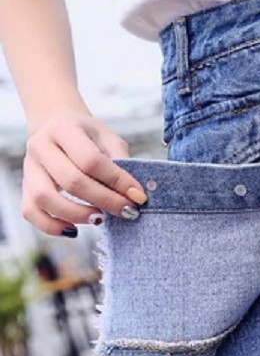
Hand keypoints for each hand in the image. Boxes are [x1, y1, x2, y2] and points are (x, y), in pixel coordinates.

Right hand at [21, 109, 148, 237]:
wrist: (55, 125)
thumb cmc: (87, 135)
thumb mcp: (107, 137)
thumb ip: (120, 159)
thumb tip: (133, 192)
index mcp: (64, 129)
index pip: (91, 160)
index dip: (117, 181)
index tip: (138, 196)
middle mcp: (41, 146)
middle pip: (71, 181)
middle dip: (105, 201)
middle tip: (127, 211)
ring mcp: (29, 168)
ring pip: (45, 198)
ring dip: (77, 214)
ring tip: (101, 218)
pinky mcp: (25, 186)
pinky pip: (30, 212)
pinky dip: (51, 226)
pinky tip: (74, 230)